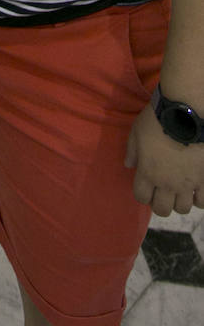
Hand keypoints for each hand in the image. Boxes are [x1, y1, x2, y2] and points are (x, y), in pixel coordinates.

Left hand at [125, 101, 203, 215]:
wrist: (186, 115)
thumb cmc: (156, 121)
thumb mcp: (136, 132)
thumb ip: (132, 151)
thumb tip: (128, 165)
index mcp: (147, 173)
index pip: (141, 197)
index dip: (142, 194)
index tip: (145, 186)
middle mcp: (166, 184)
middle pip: (162, 209)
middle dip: (160, 203)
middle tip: (162, 192)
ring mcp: (187, 184)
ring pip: (182, 209)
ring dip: (179, 201)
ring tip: (179, 190)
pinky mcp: (203, 180)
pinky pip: (202, 202)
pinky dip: (198, 199)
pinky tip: (195, 189)